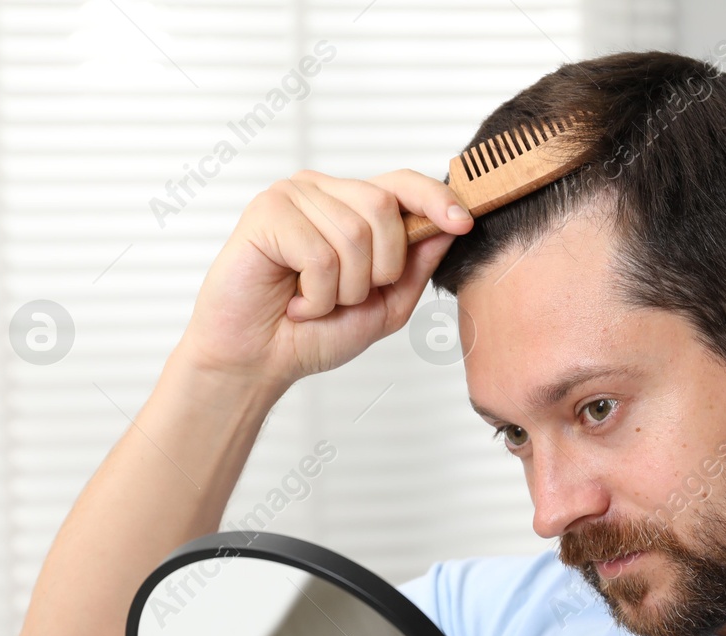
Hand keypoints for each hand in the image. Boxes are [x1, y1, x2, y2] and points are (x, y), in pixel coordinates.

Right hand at [174, 169, 473, 389]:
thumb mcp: (385, 305)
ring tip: (314, 300)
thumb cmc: (316, 332)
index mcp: (352, 206)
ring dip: (343, 289)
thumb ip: (416, 266)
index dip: (436, 198)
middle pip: (384, 208)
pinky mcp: (266, 213)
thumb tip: (451, 225)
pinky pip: (319, 255)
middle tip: (345, 296)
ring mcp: (292, 196)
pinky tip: (295, 300)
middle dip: (379, 269)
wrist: (260, 361)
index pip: (402, 183)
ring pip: (354, 235)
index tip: (464, 222)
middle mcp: (323, 191)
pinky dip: (316, 295)